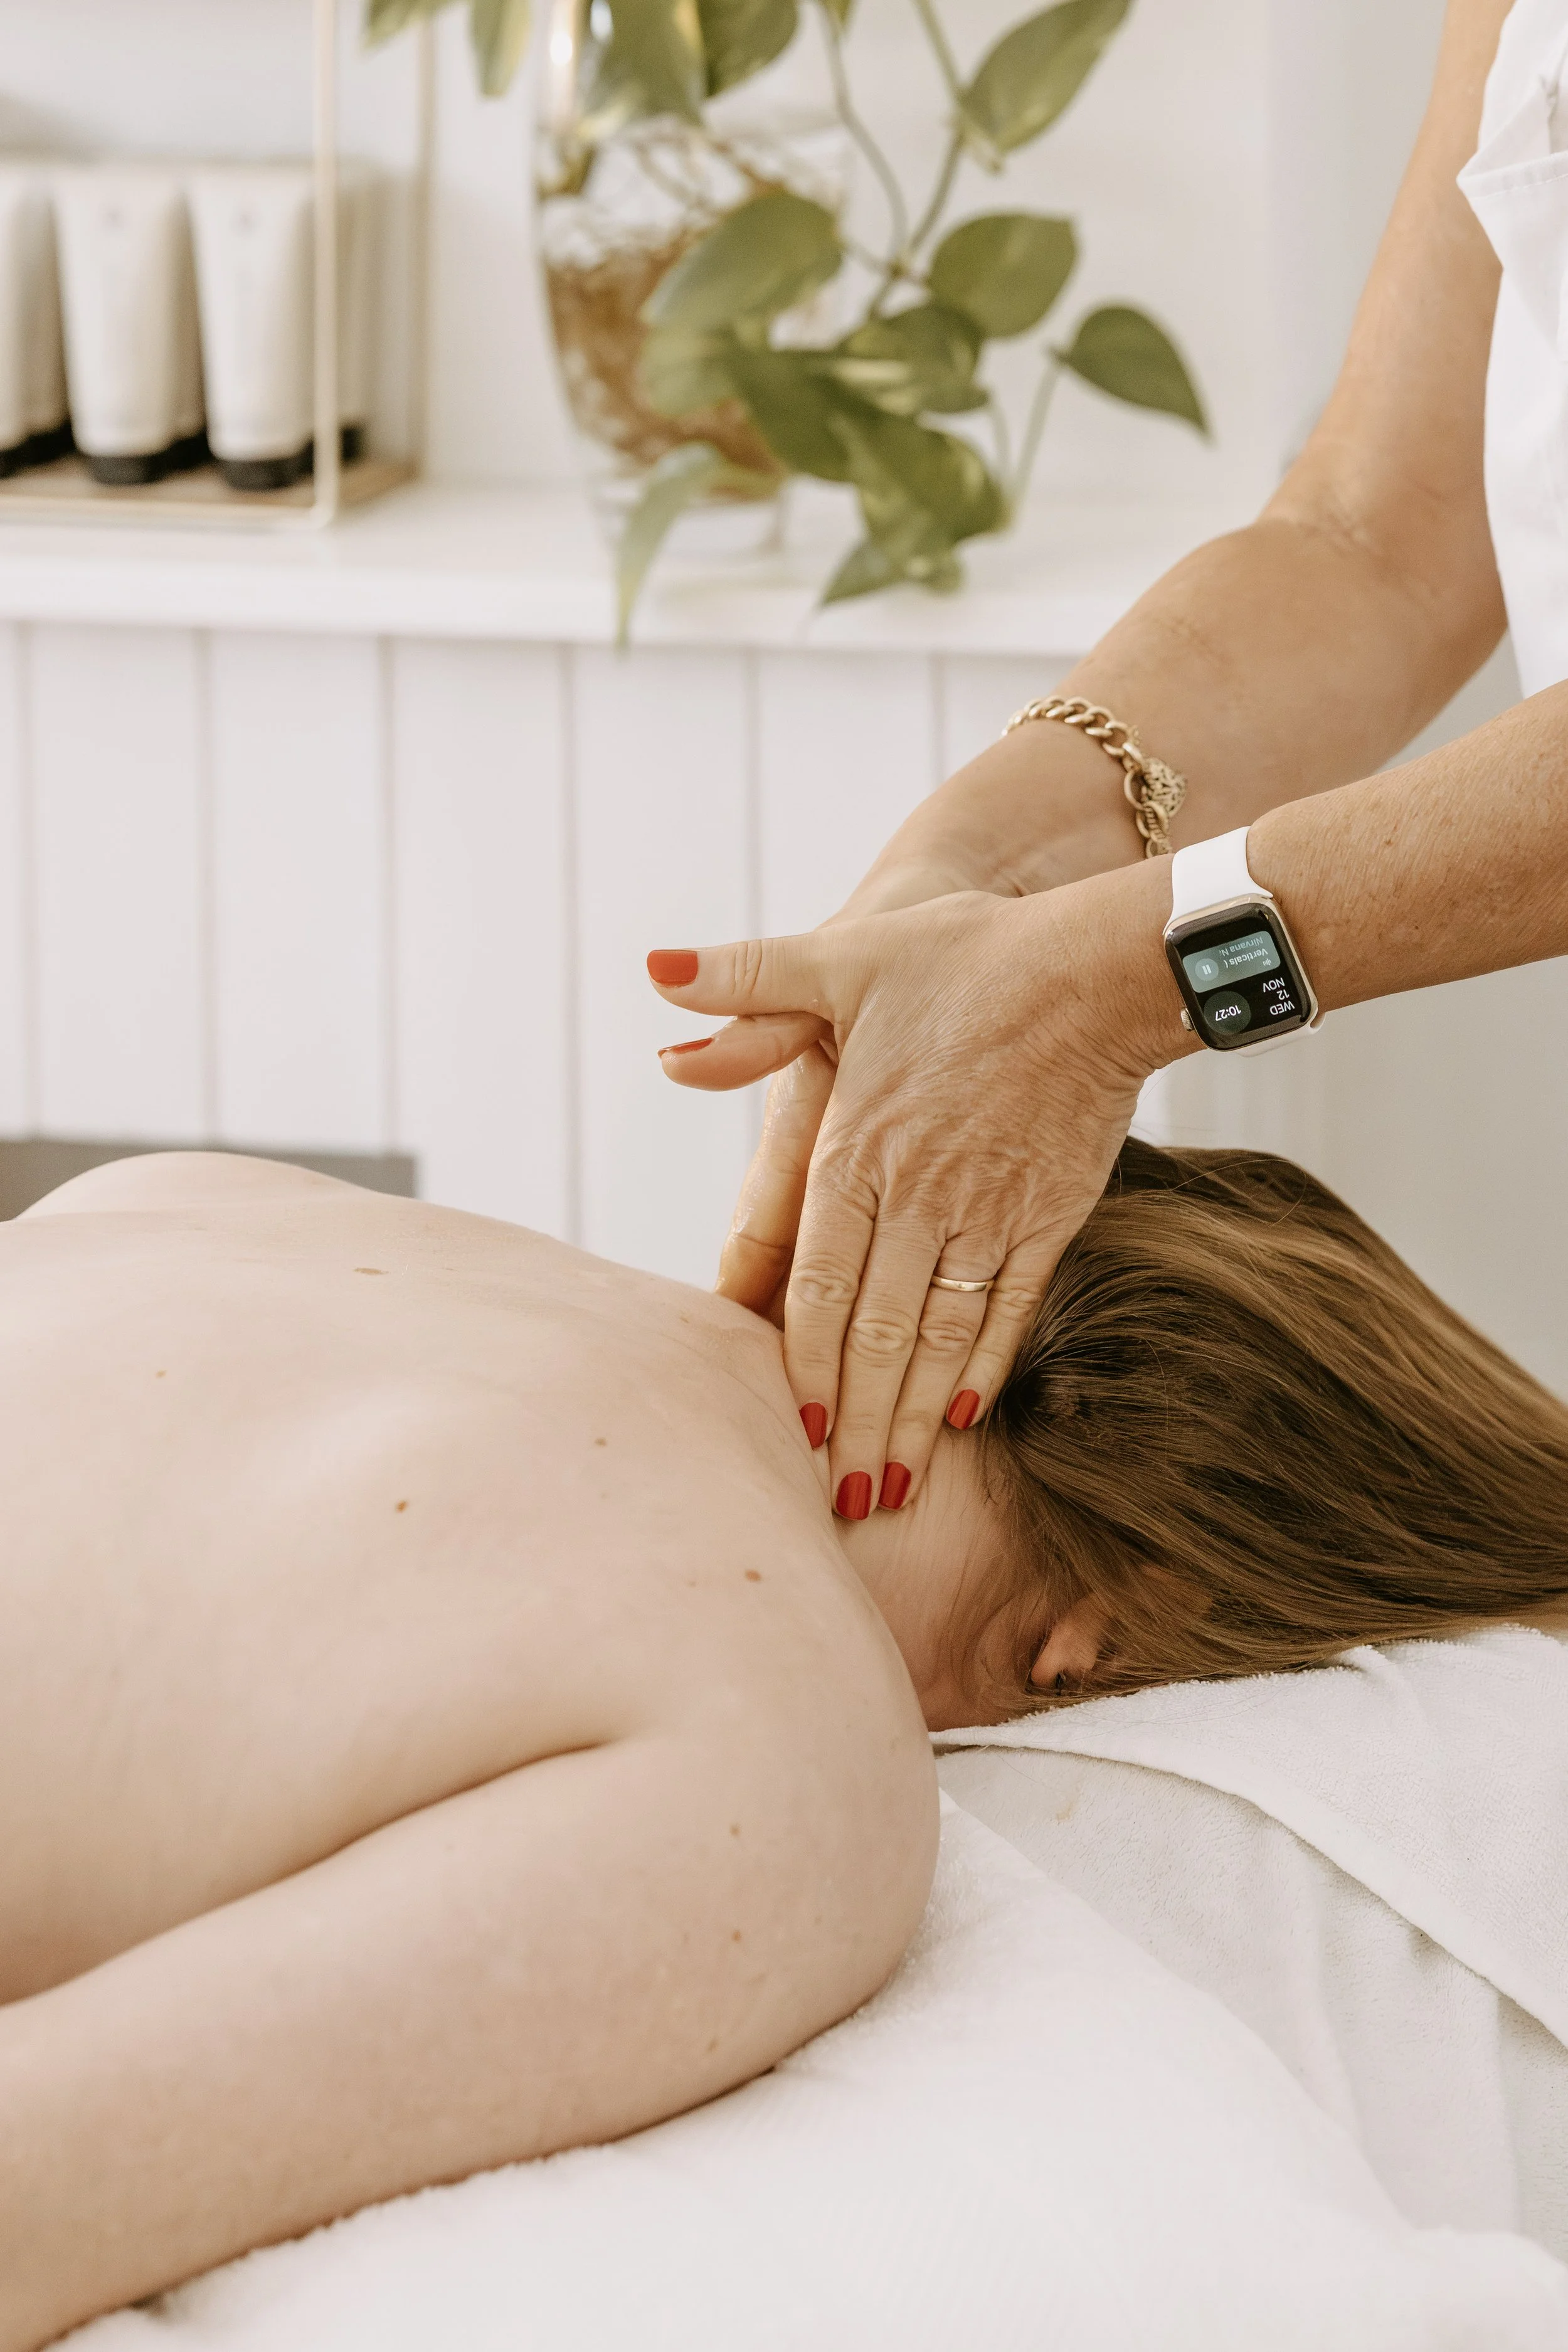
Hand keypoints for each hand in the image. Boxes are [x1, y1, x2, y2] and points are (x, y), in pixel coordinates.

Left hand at [648, 859, 1183, 1514]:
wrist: (1099, 964)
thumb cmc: (965, 954)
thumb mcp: (845, 954)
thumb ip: (746, 978)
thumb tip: (654, 967)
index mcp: (858, 1145)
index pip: (816, 1279)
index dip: (799, 1361)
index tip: (786, 1429)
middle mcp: (919, 1193)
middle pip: (874, 1331)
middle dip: (851, 1422)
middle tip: (832, 1500)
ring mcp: (989, 1212)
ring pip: (938, 1338)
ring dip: (910, 1419)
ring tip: (887, 1488)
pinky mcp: (1050, 1215)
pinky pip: (1009, 1310)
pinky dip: (982, 1369)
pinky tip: (959, 1421)